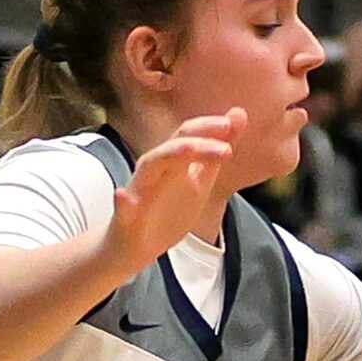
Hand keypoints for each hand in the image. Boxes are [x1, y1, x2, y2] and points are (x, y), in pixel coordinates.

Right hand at [103, 110, 245, 271]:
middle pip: (172, 146)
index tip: (232, 124)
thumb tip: (239, 114)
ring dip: (169, 156)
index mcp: (173, 162)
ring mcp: (139, 191)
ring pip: (149, 167)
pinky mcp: (125, 218)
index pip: (188, 135)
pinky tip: (122, 196)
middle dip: (198, 142)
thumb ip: (216, 152)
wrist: (140, 245)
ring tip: (189, 150)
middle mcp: (155, 170)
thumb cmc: (168, 210)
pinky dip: (123, 201)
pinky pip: (122, 208)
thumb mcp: (201, 181)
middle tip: (227, 147)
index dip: (208, 128)